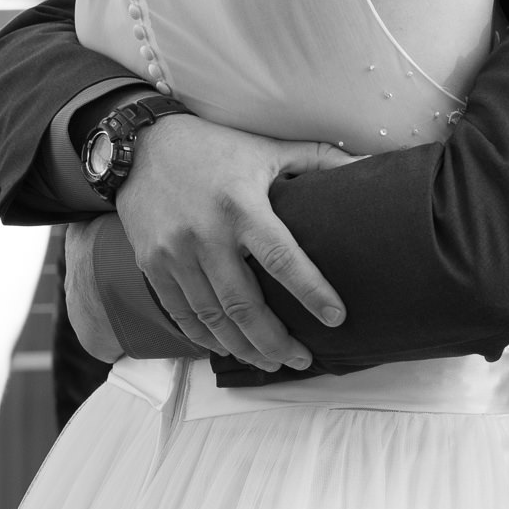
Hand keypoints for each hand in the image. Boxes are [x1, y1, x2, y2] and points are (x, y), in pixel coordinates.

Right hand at [118, 115, 354, 371]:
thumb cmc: (214, 147)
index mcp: (241, 205)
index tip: (336, 318)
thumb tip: (367, 164)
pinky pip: (181, 314)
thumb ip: (317, 159)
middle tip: (303, 359)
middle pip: (243, 304)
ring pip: (212, 318)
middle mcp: (206, 234)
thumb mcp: (267, 148)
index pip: (282, 258)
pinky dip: (206, 338)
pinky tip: (229, 348)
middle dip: (275, 340)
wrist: (141, 146)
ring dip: (244, 348)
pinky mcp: (152, 265)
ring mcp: (175, 253)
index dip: (311, 291)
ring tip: (272, 362)